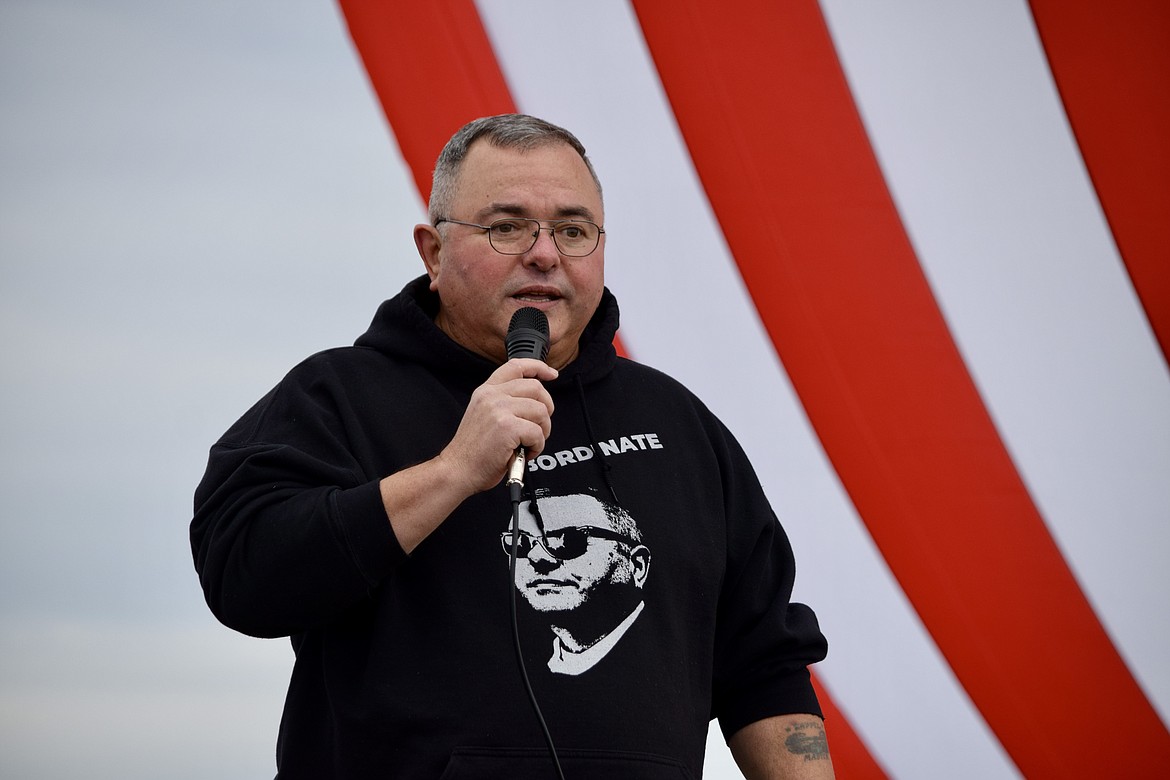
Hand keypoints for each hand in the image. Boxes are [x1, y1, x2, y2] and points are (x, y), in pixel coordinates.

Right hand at [440, 358, 558, 494]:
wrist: (458, 469)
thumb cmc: (474, 450)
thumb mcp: (484, 415)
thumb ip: (504, 403)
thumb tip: (534, 401)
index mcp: (486, 391)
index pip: (516, 366)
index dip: (538, 367)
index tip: (551, 374)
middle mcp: (492, 396)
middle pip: (536, 388)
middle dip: (546, 409)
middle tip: (538, 427)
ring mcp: (499, 410)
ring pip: (541, 411)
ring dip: (542, 431)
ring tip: (528, 443)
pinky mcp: (507, 427)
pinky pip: (538, 433)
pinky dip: (537, 446)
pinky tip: (524, 452)